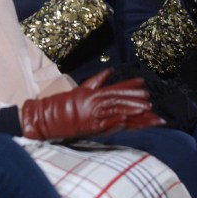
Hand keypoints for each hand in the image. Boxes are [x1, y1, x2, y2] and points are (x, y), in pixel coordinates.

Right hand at [21, 68, 162, 139]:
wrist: (47, 116)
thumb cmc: (62, 104)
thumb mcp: (81, 90)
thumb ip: (96, 80)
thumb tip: (110, 71)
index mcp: (92, 93)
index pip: (115, 87)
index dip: (129, 85)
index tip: (142, 82)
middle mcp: (94, 101)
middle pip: (118, 98)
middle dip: (135, 98)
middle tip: (149, 98)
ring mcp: (93, 114)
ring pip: (116, 109)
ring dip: (132, 109)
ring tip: (147, 109)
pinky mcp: (90, 126)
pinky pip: (107, 122)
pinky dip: (118, 119)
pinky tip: (128, 118)